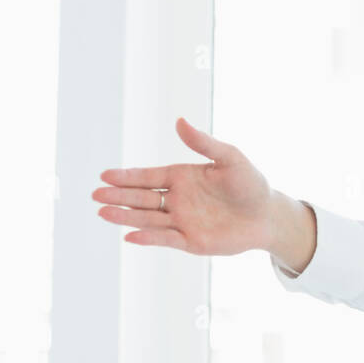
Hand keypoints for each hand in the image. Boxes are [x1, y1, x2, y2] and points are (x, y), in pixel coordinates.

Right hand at [91, 117, 275, 255]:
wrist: (267, 215)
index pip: (148, 177)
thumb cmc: (250, 183)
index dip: (127, 176)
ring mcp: (181, 221)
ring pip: (147, 218)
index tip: (105, 174)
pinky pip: (165, 238)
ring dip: (125, 216)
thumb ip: (203, 142)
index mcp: (182, 177)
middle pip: (141, 198)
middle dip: (118, 195)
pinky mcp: (191, 241)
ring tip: (103, 212)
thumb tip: (179, 121)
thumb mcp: (229, 157)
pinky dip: (148, 237)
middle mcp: (177, 199)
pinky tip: (130, 235)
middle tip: (95, 194)